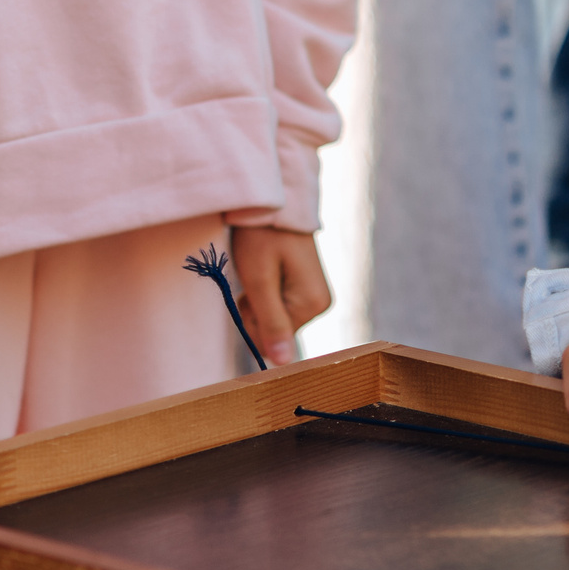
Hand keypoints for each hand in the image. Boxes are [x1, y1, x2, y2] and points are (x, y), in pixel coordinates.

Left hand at [228, 226, 329, 365]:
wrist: (274, 205)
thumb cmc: (262, 238)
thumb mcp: (259, 280)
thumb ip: (271, 322)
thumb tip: (283, 364)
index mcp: (313, 304)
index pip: (273, 339)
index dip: (252, 320)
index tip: (248, 293)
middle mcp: (320, 304)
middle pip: (275, 331)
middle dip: (255, 312)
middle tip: (253, 280)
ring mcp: (315, 297)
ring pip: (274, 319)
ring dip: (258, 303)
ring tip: (258, 273)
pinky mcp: (307, 290)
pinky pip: (279, 307)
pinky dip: (264, 296)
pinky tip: (265, 274)